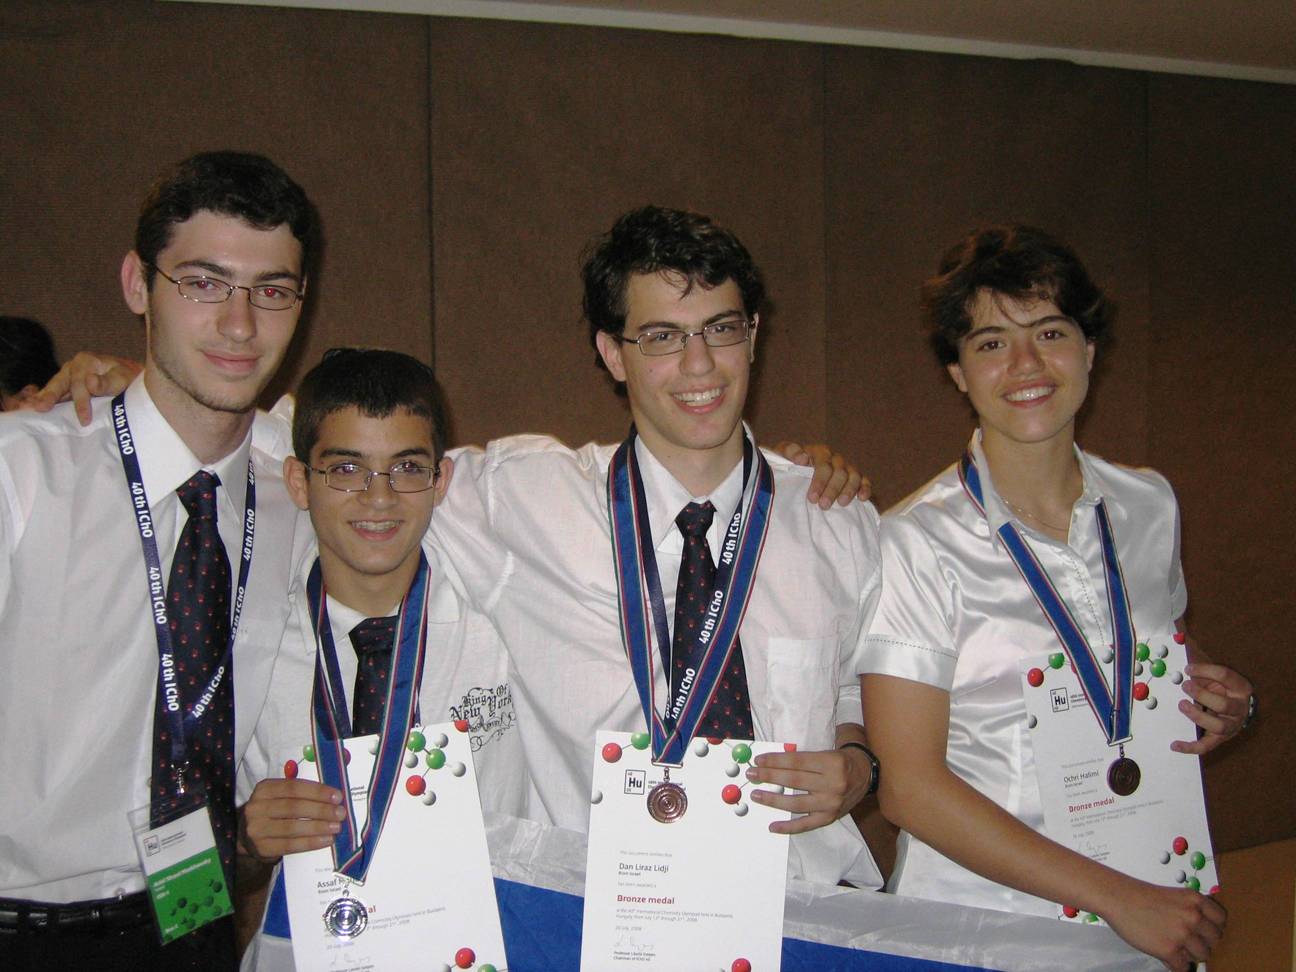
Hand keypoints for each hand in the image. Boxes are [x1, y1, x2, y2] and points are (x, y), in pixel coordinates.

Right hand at [24, 351, 142, 424]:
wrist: (131, 378)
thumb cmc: (128, 378)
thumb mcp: (122, 378)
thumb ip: (107, 382)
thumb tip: (90, 381)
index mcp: (86, 361)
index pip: (79, 383)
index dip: (81, 402)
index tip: (85, 420)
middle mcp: (74, 366)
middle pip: (60, 382)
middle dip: (50, 395)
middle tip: (40, 408)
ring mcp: (69, 376)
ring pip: (55, 387)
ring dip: (44, 398)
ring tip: (33, 408)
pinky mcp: (68, 386)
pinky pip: (56, 393)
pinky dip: (47, 400)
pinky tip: (37, 408)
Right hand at [239, 778, 344, 862]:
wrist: (247, 835)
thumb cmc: (273, 811)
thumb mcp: (280, 796)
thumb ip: (301, 793)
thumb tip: (333, 797)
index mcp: (265, 789)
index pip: (294, 787)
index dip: (317, 791)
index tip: (337, 796)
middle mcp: (257, 807)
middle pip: (294, 807)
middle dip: (321, 810)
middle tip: (341, 813)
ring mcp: (257, 829)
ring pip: (292, 827)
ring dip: (318, 827)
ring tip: (336, 827)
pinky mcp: (262, 848)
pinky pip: (289, 845)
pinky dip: (310, 843)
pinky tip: (326, 840)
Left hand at [746, 746, 873, 834]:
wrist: (864, 775)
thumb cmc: (838, 762)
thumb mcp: (824, 754)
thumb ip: (800, 760)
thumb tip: (769, 764)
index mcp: (830, 762)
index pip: (796, 761)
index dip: (775, 761)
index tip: (758, 760)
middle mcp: (833, 783)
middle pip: (794, 781)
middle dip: (769, 777)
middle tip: (752, 775)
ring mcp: (831, 803)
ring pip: (796, 803)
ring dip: (773, 800)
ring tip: (756, 795)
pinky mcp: (830, 818)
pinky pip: (806, 825)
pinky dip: (788, 827)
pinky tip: (772, 826)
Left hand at [773, 441, 871, 507]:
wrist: (793, 469)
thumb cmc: (788, 463)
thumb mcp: (782, 454)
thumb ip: (789, 452)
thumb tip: (803, 458)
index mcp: (819, 452)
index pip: (823, 464)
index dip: (820, 481)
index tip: (812, 498)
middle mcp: (835, 458)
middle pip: (840, 472)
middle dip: (832, 490)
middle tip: (823, 506)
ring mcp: (846, 468)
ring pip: (854, 476)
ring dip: (849, 490)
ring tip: (841, 504)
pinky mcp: (854, 478)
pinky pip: (864, 481)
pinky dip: (865, 488)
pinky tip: (863, 499)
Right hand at [1100, 879, 1225, 969]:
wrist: (1117, 898)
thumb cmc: (1141, 896)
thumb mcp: (1173, 896)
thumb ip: (1190, 910)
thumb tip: (1201, 934)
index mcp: (1195, 900)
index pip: (1221, 919)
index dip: (1212, 926)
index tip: (1202, 929)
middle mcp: (1193, 917)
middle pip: (1214, 940)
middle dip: (1201, 941)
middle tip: (1186, 940)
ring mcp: (1182, 934)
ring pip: (1202, 955)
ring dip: (1190, 955)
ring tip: (1175, 948)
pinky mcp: (1169, 950)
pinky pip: (1184, 968)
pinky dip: (1176, 965)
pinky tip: (1166, 956)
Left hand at [1171, 662, 1253, 754]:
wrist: (1233, 705)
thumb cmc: (1220, 686)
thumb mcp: (1214, 673)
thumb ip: (1200, 665)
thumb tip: (1181, 646)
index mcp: (1241, 687)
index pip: (1226, 676)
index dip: (1205, 670)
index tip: (1187, 668)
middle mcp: (1240, 708)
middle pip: (1224, 705)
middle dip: (1202, 695)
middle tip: (1185, 686)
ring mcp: (1232, 725)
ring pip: (1218, 727)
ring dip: (1198, 716)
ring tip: (1182, 705)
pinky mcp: (1220, 739)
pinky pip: (1206, 746)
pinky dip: (1190, 747)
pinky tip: (1174, 745)